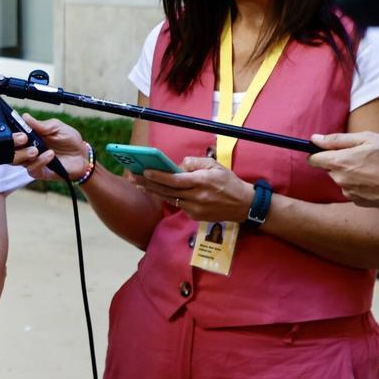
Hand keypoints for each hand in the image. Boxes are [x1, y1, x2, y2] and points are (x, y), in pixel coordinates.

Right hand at [11, 114, 91, 180]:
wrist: (82, 155)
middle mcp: (27, 149)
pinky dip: (39, 162)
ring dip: (25, 154)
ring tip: (36, 149)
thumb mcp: (57, 127)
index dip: (11, 133)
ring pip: (17, 161)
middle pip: (9, 149)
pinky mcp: (39, 172)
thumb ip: (41, 124)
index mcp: (29, 136)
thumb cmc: (69, 140)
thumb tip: (25, 117)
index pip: (13, 135)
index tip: (18, 130)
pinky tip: (49, 155)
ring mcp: (32, 161)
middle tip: (23, 139)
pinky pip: (32, 169)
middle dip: (13, 143)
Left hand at [132, 156, 253, 221]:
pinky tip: (157, 191)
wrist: (243, 205)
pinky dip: (168, 198)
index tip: (144, 171)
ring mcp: (196, 209)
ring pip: (169, 199)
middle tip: (134, 177)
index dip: (158, 176)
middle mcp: (197, 196)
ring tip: (140, 184)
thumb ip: (194, 163)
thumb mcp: (214, 165)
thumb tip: (177, 165)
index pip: (175, 179)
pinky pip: (178, 205)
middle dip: (149, 183)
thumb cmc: (228, 182)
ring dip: (154, 191)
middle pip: (167, 190)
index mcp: (202, 182)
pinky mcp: (195, 216)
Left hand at [309, 131, 378, 206]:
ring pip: (342, 179)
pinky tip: (377, 179)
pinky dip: (360, 184)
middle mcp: (340, 180)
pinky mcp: (359, 202)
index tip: (330, 148)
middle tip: (363, 155)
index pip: (313, 159)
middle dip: (340, 161)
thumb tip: (314, 139)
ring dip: (351, 172)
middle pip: (329, 168)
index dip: (320, 152)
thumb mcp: (368, 139)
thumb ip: (338, 139)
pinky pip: (353, 190)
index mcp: (339, 162)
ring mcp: (349, 193)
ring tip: (374, 167)